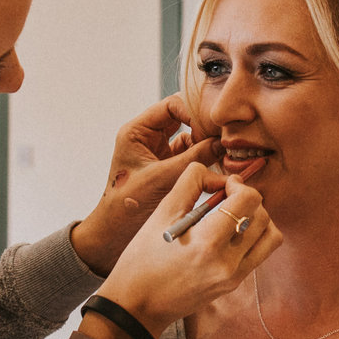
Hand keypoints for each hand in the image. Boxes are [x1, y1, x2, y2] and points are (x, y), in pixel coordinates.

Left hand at [70, 95, 221, 273]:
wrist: (114, 233)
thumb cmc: (127, 205)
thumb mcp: (162, 178)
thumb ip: (193, 159)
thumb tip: (222, 144)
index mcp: (137, 131)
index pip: (171, 105)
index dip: (193, 112)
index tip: (211, 128)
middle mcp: (148, 137)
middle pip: (183, 118)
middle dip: (204, 127)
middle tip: (223, 137)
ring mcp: (159, 152)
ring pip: (190, 137)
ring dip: (206, 144)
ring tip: (224, 152)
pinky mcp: (168, 167)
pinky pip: (191, 155)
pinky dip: (205, 158)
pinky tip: (219, 163)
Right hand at [92, 163, 280, 338]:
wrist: (137, 305)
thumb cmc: (143, 258)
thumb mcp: (161, 213)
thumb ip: (191, 183)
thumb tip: (218, 174)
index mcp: (207, 243)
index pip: (248, 201)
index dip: (239, 185)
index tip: (224, 185)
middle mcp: (227, 263)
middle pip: (263, 216)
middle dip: (248, 200)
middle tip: (226, 198)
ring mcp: (233, 277)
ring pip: (270, 236)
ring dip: (256, 218)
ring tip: (232, 216)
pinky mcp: (234, 285)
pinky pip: (260, 253)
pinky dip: (252, 237)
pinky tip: (229, 234)